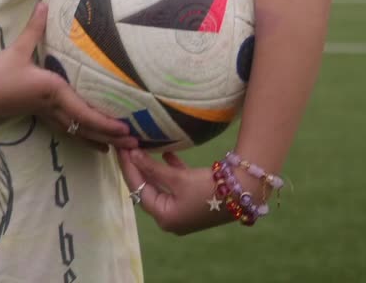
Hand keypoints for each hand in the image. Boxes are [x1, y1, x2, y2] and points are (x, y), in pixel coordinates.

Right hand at [0, 4, 139, 150]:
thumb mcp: (17, 49)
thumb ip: (34, 28)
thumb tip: (44, 4)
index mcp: (53, 91)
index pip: (85, 113)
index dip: (107, 123)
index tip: (126, 130)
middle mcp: (53, 106)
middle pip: (85, 127)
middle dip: (110, 137)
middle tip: (133, 146)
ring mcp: (44, 114)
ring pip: (76, 131)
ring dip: (96, 139)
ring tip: (115, 148)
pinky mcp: (37, 115)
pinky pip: (65, 129)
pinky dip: (80, 135)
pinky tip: (86, 138)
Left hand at [117, 148, 232, 235]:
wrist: (244, 192)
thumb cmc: (208, 189)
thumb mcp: (177, 178)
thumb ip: (152, 167)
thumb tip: (132, 155)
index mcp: (164, 217)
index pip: (138, 189)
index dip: (128, 168)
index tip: (120, 149)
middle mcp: (170, 218)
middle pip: (147, 188)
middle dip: (138, 167)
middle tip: (126, 146)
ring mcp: (182, 211)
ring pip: (161, 186)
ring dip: (153, 168)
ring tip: (142, 147)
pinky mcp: (192, 202)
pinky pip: (176, 186)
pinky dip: (170, 170)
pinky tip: (167, 152)